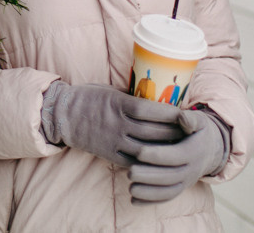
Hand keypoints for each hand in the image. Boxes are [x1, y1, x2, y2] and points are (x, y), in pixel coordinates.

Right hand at [41, 81, 184, 166]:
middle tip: (190, 133)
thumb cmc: (88, 97)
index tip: (185, 114)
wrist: (63, 115)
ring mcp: (114, 141)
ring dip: (165, 149)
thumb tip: (155, 100)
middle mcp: (119, 123)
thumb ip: (131, 98)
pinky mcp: (110, 154)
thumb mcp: (111, 90)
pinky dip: (149, 162)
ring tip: (179, 148)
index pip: (152, 110)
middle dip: (174, 132)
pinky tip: (160, 160)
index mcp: (119, 104)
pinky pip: (134, 161)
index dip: (171, 113)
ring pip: (146, 149)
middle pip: (153, 131)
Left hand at [128, 107, 229, 203]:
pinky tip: (134, 200)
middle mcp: (191, 170)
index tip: (139, 152)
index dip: (158, 155)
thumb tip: (183, 117)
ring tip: (131, 188)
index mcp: (194, 152)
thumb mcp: (198, 121)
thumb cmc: (198, 131)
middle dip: (150, 176)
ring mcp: (186, 181)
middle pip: (170, 177)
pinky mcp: (179, 188)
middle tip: (130, 172)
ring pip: (168, 191)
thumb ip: (190, 119)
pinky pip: (166, 198)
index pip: (176, 156)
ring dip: (149, 192)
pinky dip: (150, 201)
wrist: (210, 149)